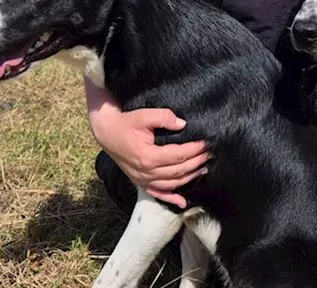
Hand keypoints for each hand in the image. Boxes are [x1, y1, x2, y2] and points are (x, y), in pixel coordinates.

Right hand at [89, 105, 209, 207]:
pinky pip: (158, 194)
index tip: (206, 143)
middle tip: (210, 154)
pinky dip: (171, 199)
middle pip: (179, 170)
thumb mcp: (144, 115)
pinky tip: (183, 202)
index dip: (195, 149)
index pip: (179, 155)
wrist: (106, 132)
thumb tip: (183, 124)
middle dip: (197, 162)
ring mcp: (142, 179)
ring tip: (203, 169)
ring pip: (172, 184)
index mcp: (148, 156)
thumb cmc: (125, 123)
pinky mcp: (139, 181)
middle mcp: (146, 172)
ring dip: (189, 178)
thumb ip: (164, 117)